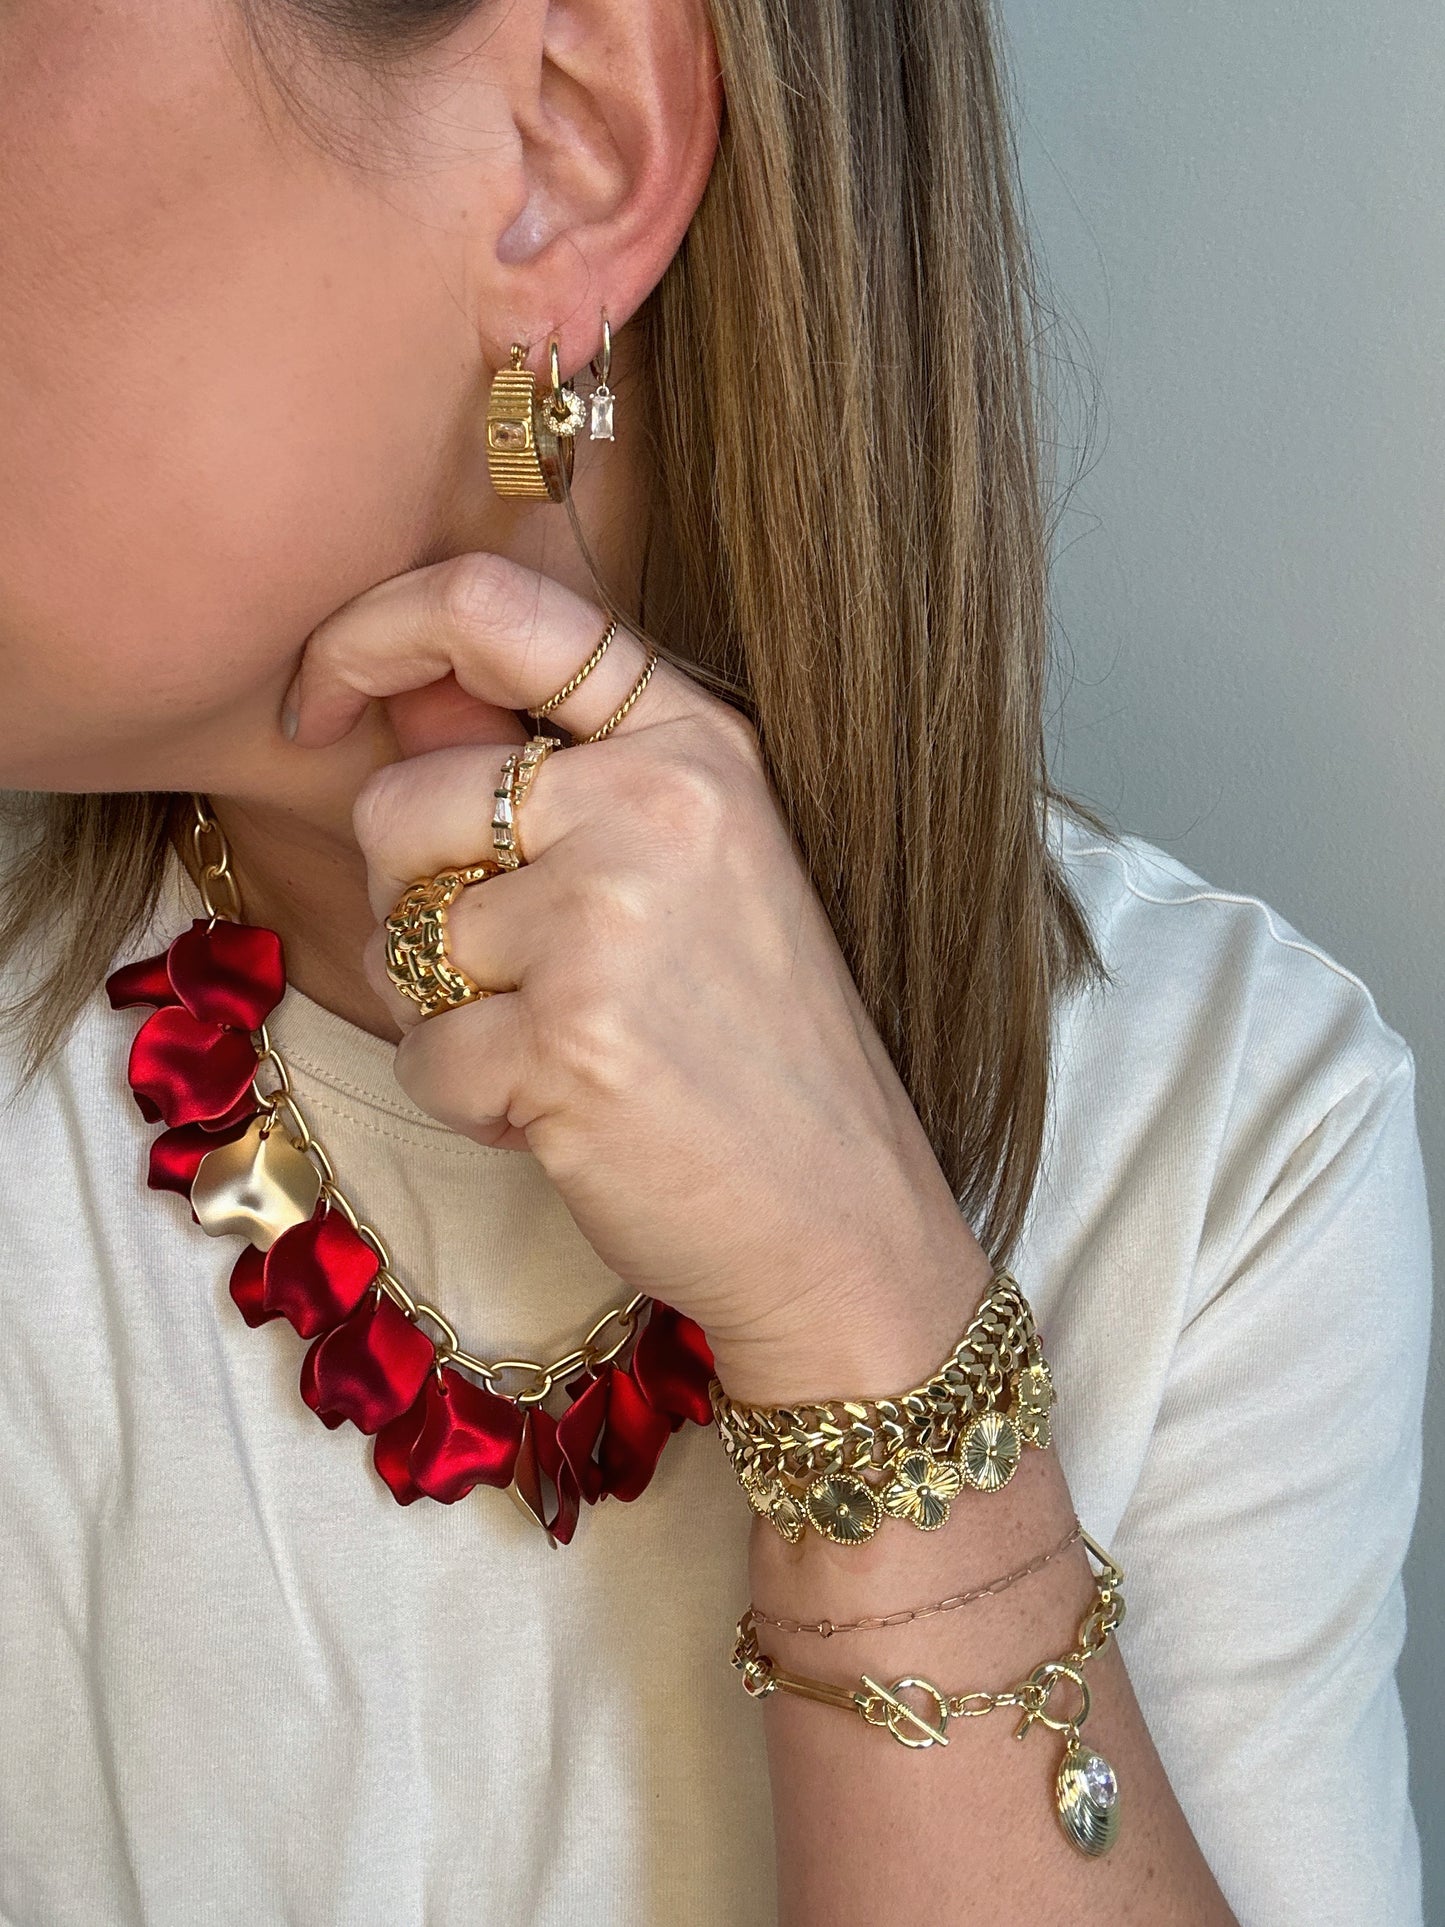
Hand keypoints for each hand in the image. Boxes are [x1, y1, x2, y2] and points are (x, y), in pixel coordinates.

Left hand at [285, 552, 992, 1400]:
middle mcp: (657, 803)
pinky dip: (470, 1100)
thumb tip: (402, 694)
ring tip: (559, 1045)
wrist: (839, 1214)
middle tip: (515, 976)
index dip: (366, 631)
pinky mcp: (566, 1038)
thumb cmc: (753, 1043)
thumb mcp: (697, 862)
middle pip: (401, 802)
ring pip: (400, 933)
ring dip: (447, 1010)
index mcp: (694, 741)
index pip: (491, 603)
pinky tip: (566, 1112)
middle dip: (414, 904)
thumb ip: (562, 768)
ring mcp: (612, 919)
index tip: (316, 701)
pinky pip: (422, 1052)